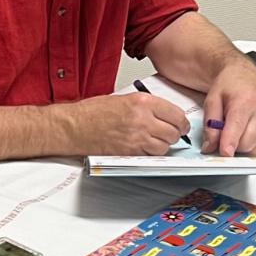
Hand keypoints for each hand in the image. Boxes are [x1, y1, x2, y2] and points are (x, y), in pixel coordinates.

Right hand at [69, 93, 191, 155]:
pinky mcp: (129, 152)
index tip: (181, 125)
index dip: (181, 122)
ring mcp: (136, 138)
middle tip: (169, 134)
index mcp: (142, 102)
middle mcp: (142, 119)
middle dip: (174, 135)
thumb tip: (164, 115)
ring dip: (162, 146)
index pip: (176, 114)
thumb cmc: (92, 113)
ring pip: (164, 147)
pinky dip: (150, 154)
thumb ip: (146, 106)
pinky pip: (150, 156)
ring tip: (154, 141)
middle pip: (174, 132)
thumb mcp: (123, 99)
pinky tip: (142, 147)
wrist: (74, 126)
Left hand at [201, 60, 255, 155]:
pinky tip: (244, 130)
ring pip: (254, 148)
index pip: (237, 129)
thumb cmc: (228, 85)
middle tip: (222, 135)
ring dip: (240, 145)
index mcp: (244, 101)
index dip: (229, 144)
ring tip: (233, 130)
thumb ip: (210, 125)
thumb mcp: (211, 101)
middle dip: (231, 145)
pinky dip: (250, 143)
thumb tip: (210, 146)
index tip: (224, 153)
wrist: (242, 75)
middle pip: (246, 143)